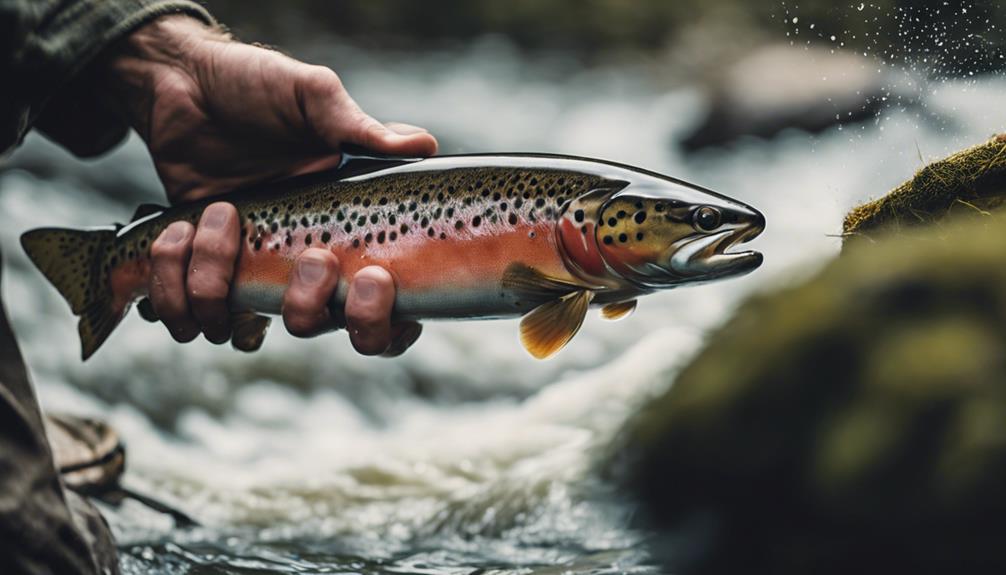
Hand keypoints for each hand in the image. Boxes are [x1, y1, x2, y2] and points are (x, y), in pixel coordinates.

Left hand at [108, 16, 435, 354]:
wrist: (184, 84)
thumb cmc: (257, 85)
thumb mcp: (313, 96)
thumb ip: (361, 127)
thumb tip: (423, 147)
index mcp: (347, 229)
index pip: (385, 308)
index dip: (384, 321)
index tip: (372, 280)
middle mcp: (303, 263)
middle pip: (319, 329)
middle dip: (309, 305)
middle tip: (311, 254)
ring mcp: (250, 272)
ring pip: (242, 332)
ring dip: (218, 285)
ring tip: (218, 215)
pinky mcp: (203, 270)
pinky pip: (188, 316)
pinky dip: (173, 284)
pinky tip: (179, 232)